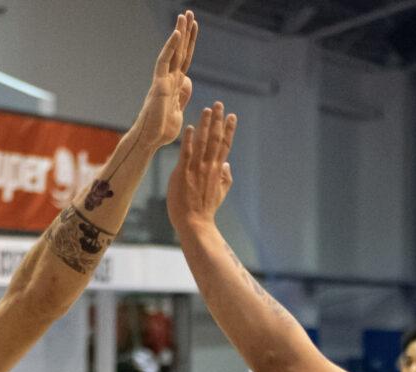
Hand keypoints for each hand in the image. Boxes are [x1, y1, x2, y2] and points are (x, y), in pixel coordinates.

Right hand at [135, 11, 197, 149]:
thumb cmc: (161, 131)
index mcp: (175, 85)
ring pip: (173, 52)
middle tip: (189, 13)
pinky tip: (178, 33)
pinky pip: (165, 62)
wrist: (150, 141)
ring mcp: (163, 80)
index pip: (184, 60)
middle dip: (185, 32)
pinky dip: (171, 47)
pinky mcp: (159, 85)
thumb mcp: (178, 112)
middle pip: (180, 51)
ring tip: (185, 15)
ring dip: (180, 33)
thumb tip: (187, 82)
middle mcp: (169, 79)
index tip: (194, 28)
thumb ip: (182, 96)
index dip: (189, 44)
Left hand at [167, 102, 236, 231]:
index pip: (224, 146)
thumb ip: (225, 178)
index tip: (232, 116)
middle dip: (218, 121)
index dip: (229, 130)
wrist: (194, 223)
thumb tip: (227, 165)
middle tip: (219, 104)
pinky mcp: (183, 173)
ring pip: (202, 143)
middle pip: (215, 139)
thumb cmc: (204, 210)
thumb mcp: (220, 194)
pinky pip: (187, 153)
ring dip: (205, 125)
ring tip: (208, 110)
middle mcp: (209, 167)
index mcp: (217, 170)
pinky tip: (191, 127)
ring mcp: (196, 169)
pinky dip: (190, 140)